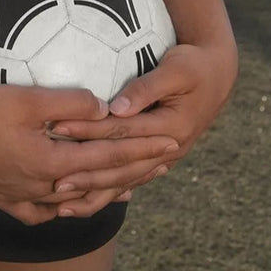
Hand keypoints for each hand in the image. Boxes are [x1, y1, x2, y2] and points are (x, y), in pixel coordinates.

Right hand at [0, 83, 181, 225]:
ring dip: (109, 189)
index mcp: (53, 163)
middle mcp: (44, 188)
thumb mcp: (28, 98)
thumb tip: (105, 108)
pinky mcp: (7, 200)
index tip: (170, 142)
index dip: (142, 150)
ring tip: (134, 184)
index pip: (110, 157)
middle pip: (101, 180)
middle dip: (137, 168)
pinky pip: (47, 210)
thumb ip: (70, 103)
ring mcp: (25, 198)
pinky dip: (69, 205)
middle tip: (167, 160)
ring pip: (78, 199)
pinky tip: (77, 202)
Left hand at [38, 40, 237, 215]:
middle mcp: (168, 149)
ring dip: (94, 193)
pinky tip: (87, 203)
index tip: (58, 128)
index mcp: (171, 127)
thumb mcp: (175, 69)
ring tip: (61, 204)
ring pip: (125, 181)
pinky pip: (132, 180)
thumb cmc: (194, 66)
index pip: (121, 131)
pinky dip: (109, 193)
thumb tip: (118, 107)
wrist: (218, 77)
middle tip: (53, 183)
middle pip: (120, 165)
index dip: (88, 130)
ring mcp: (165, 158)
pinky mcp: (160, 158)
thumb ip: (147, 88)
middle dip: (85, 174)